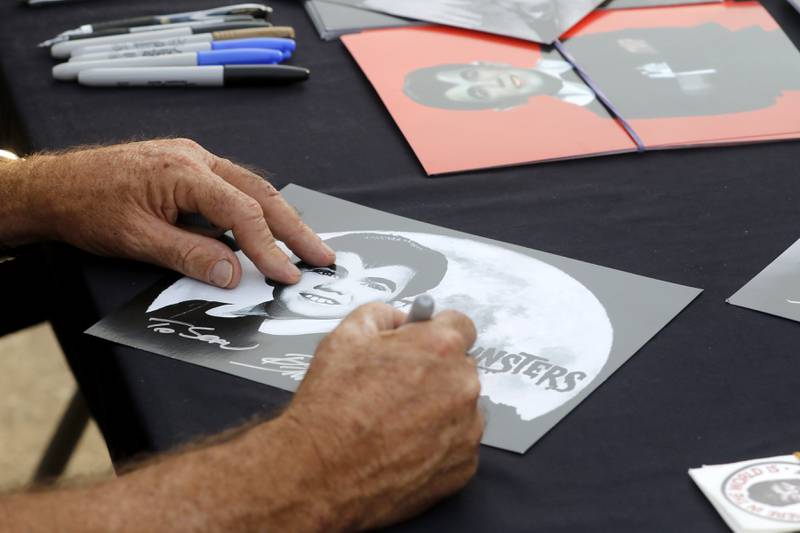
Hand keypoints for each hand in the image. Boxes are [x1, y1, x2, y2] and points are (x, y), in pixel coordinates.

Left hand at [19, 139, 334, 286]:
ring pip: (251, 189)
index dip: (269, 247)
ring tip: (305, 245)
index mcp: (184, 170)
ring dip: (280, 219)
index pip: (242, 211)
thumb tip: (234, 275)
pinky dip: (254, 212)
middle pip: (260, 193)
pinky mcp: (189, 169)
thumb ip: (189, 255)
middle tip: (323, 256)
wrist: (52, 186)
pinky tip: (266, 231)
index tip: (288, 274)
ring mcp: (194, 160)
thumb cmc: (86, 206)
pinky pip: (233, 190)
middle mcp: (196, 158)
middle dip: (295, 227)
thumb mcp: (137, 239)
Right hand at [282, 302, 482, 529]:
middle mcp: (463, 386)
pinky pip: (457, 443)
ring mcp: (467, 429)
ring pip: (460, 406)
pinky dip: (437, 443)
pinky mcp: (463, 465)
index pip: (460, 325)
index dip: (435, 332)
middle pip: (460, 367)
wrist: (320, 472)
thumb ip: (382, 315)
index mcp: (441, 348)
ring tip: (395, 419)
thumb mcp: (345, 336)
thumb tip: (398, 319)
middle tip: (396, 385)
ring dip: (438, 408)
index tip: (422, 343)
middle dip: (434, 371)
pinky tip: (403, 443)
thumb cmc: (331, 409)